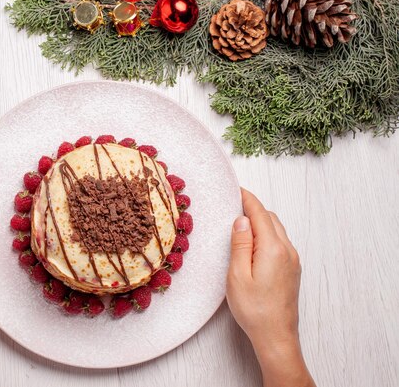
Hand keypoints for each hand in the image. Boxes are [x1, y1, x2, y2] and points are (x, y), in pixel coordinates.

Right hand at [226, 189, 314, 386]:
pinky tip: (253, 244)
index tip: (236, 189)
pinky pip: (280, 243)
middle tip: (234, 206)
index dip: (247, 199)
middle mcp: (287, 251)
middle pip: (271, 219)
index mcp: (273, 249)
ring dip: (260, 222)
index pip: (260, 214)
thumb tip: (241, 220)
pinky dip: (267, 235)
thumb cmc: (254, 309)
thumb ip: (240, 244)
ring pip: (277, 230)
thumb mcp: (237, 275)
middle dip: (253, 209)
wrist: (276, 336)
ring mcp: (293, 260)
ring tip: (240, 225)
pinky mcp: (292, 270)